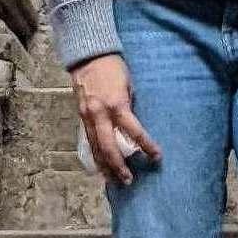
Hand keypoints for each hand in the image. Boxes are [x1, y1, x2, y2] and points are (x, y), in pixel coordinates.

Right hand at [72, 55, 159, 188]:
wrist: (89, 56)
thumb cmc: (113, 68)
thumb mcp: (128, 86)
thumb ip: (129, 107)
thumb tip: (134, 127)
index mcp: (116, 104)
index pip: (133, 131)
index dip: (146, 145)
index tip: (156, 157)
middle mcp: (100, 114)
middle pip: (109, 147)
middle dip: (118, 166)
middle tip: (128, 180)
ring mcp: (88, 117)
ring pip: (95, 148)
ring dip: (105, 166)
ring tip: (113, 181)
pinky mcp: (81, 117)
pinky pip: (88, 141)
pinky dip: (95, 155)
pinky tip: (100, 166)